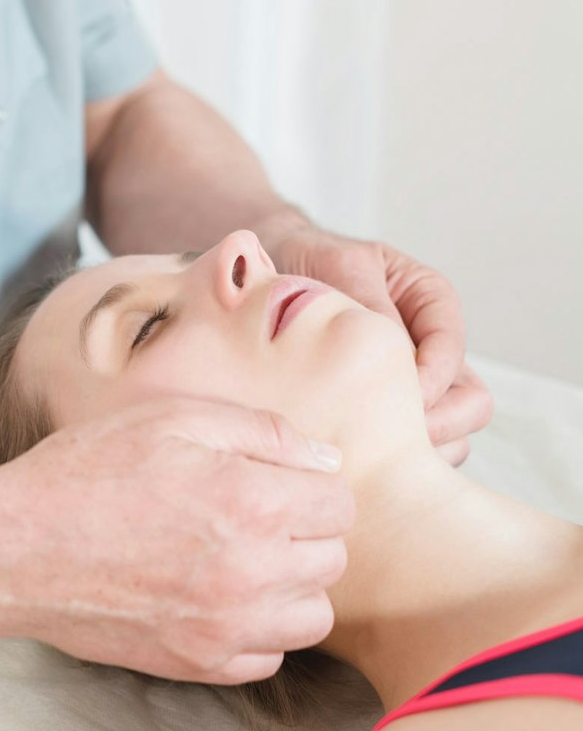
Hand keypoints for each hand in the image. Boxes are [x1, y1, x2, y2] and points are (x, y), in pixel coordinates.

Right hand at [0, 397, 353, 685]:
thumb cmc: (86, 473)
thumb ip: (260, 432)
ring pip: (313, 617)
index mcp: (250, 502)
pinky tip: (219, 597)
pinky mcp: (196, 663)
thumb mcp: (170, 418)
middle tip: (254, 512)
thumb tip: (324, 459)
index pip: (340, 506)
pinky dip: (258, 629)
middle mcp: (251, 573)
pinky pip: (268, 657)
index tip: (276, 480)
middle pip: (332, 560)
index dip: (311, 486)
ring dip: (293, 585)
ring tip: (246, 558)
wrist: (16, 549)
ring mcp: (225, 627)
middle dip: (304, 530)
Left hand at [266, 226, 493, 463]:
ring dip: (415, 455)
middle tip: (387, 443)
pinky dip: (389, 465)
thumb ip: (370, 302)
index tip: (394, 400)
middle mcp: (430, 350)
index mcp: (430, 303)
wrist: (260, 285)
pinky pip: (408, 453)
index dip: (429, 381)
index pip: (452, 350)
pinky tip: (348, 464)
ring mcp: (412, 389)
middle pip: (470, 404)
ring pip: (449, 437)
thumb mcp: (339, 268)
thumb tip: (395, 354)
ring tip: (366, 458)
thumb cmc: (305, 265)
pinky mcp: (384, 420)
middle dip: (437, 427)